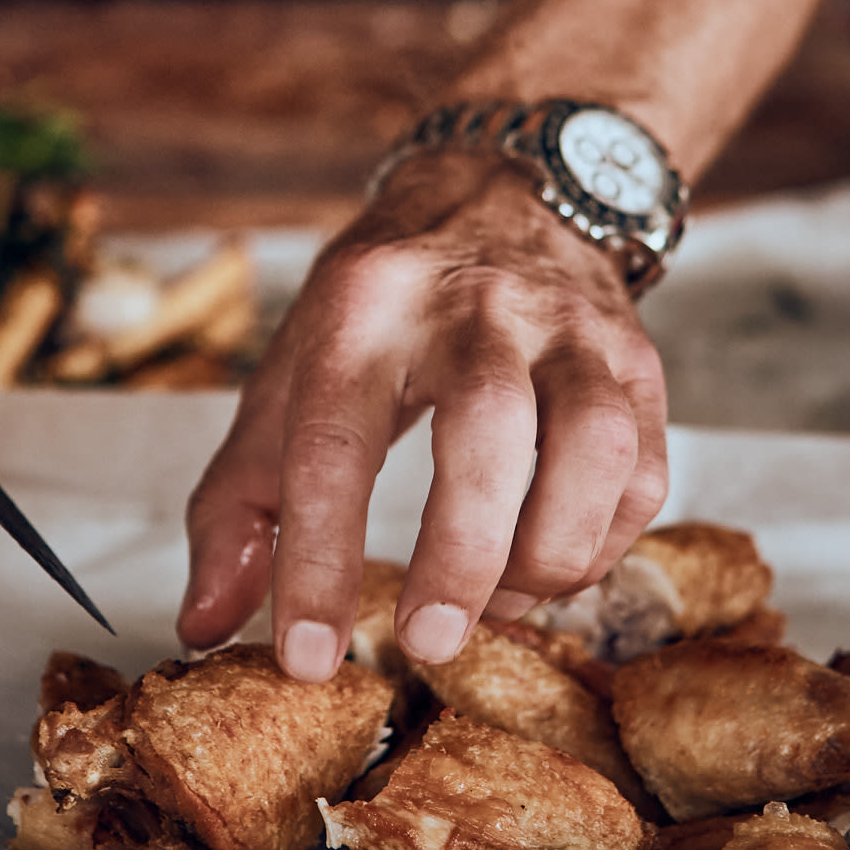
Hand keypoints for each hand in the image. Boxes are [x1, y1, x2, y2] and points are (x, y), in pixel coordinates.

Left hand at [176, 150, 668, 679]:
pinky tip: (548, 565)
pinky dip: (601, 544)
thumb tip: (206, 623)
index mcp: (363, 309)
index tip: (306, 658)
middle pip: (486, 426)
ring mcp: (570, 325)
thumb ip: (237, 505)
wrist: (498, 191)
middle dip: (461, 553)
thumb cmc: (380, 312)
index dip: (316, 559)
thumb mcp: (289, 379)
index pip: (333, 439)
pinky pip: (644, 470)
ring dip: (548, 554)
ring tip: (496, 604)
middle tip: (427, 641)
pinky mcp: (636, 357)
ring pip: (592, 444)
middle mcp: (474, 304)